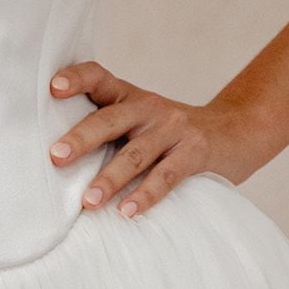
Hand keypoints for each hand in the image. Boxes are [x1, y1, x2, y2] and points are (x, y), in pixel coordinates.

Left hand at [48, 63, 258, 220]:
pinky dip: (146, 195)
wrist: (236, 131)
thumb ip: (108, 128)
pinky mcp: (195, 152)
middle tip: (55, 157)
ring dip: (110, 178)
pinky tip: (127, 211)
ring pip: (136, 153)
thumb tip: (54, 157)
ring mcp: (174, 129)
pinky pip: (167, 175)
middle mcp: (149, 108)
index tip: (52, 88)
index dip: (76, 79)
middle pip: (110, 120)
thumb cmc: (172, 132)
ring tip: (88, 201)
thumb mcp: (141, 119)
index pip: (99, 77)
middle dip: (81, 138)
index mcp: (130, 97)